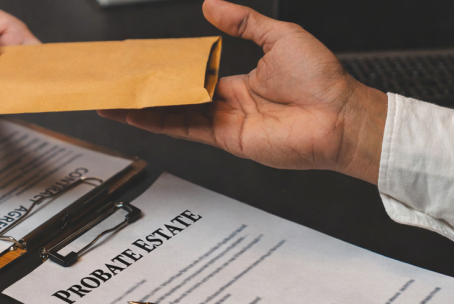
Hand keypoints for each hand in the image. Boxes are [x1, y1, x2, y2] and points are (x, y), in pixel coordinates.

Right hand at [98, 0, 386, 183]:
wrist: (340, 116)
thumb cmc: (321, 80)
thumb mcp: (279, 35)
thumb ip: (243, 22)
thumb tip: (212, 6)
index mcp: (239, 81)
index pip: (195, 76)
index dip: (169, 72)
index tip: (147, 64)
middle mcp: (228, 105)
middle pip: (177, 98)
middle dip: (147, 92)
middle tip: (120, 82)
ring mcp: (224, 123)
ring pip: (173, 114)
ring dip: (141, 108)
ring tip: (113, 100)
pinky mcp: (225, 139)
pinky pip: (183, 128)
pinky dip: (155, 123)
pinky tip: (133, 116)